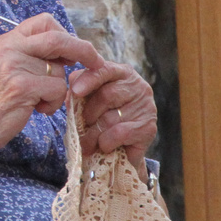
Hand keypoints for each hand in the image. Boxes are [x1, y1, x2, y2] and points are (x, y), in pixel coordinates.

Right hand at [0, 12, 103, 153]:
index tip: (76, 49)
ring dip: (57, 91)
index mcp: (7, 40)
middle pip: (58, 39)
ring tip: (37, 101)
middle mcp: (10, 48)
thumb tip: (70, 49)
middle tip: (96, 63)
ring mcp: (14, 65)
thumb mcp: (8, 67)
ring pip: (60, 72)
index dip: (66, 33)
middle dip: (83, 50)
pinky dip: (53, 104)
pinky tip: (35, 109)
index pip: (45, 21)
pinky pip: (56, 90)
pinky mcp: (21, 86)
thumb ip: (32, 55)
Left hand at [70, 60, 157, 174]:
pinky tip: (105, 146)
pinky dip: (106, 143)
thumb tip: (71, 91)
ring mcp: (146, 107)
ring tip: (88, 143)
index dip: (89, 79)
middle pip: (106, 95)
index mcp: (123, 73)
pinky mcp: (149, 128)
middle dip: (89, 114)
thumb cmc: (104, 120)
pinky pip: (118, 134)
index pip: (105, 69)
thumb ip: (80, 92)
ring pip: (110, 118)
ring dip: (93, 134)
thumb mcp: (90, 101)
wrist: (123, 150)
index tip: (76, 91)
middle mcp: (138, 87)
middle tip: (81, 127)